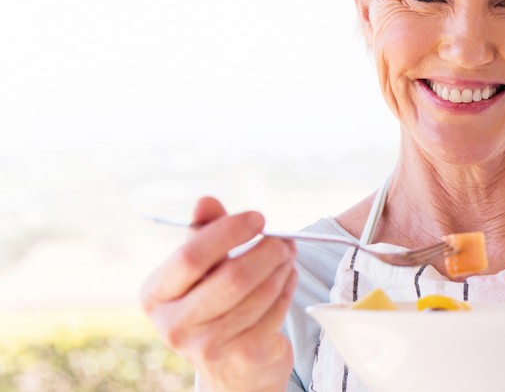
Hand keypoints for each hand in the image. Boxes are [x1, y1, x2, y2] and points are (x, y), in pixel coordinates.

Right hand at [140, 197, 297, 391]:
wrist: (230, 365)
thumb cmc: (213, 302)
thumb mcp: (202, 267)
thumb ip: (204, 232)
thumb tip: (206, 200)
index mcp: (155, 295)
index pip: (191, 256)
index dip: (228, 232)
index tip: (258, 218)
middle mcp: (174, 326)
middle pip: (232, 277)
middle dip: (266, 251)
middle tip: (284, 238)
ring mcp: (209, 346)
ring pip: (259, 294)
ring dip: (281, 268)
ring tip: (288, 255)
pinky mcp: (243, 356)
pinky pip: (275, 311)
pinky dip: (287, 288)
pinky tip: (288, 277)